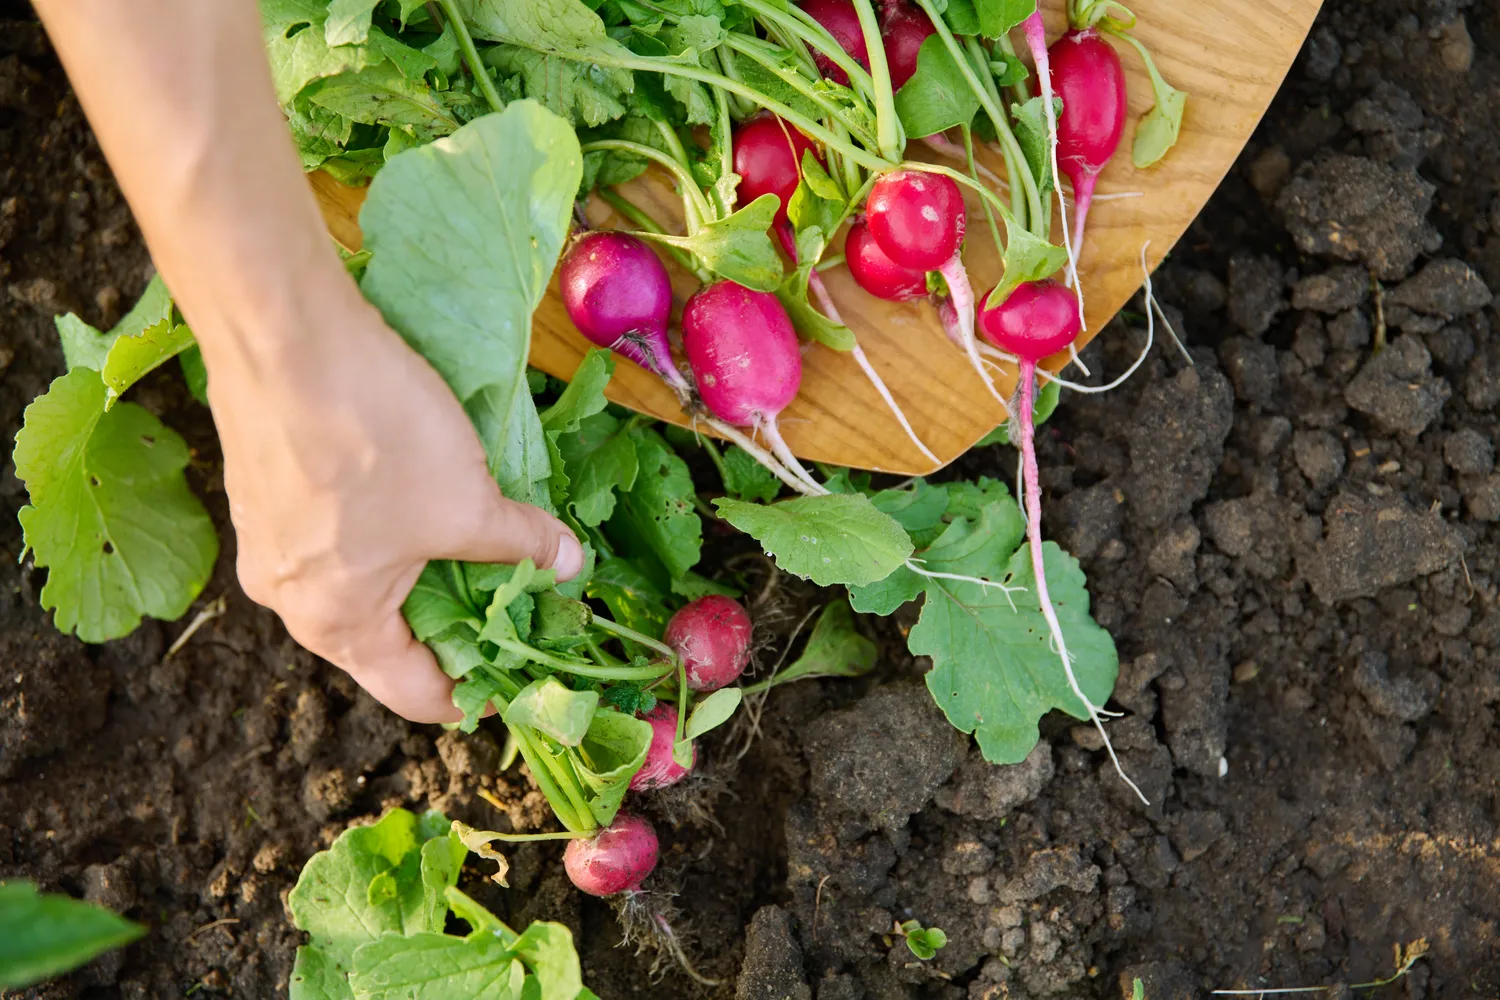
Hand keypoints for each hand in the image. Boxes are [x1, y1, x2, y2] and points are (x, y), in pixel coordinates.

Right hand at [208, 275, 581, 722]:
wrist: (281, 332)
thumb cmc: (375, 437)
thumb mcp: (467, 501)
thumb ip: (521, 543)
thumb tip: (568, 565)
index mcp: (335, 624)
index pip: (415, 693)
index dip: (476, 694)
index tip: (521, 680)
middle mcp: (290, 598)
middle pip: (387, 641)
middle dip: (456, 627)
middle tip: (517, 606)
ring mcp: (270, 543)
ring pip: (363, 582)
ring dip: (423, 574)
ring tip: (483, 549)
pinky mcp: (267, 490)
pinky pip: (340, 537)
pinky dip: (390, 534)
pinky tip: (430, 499)